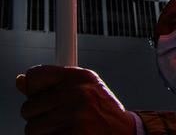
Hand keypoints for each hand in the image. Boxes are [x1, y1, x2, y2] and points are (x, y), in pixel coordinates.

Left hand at [16, 65, 135, 134]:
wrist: (124, 133)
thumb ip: (53, 85)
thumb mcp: (85, 90)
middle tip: (58, 119)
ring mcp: (74, 115)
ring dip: (44, 133)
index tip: (38, 97)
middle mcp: (78, 92)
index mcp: (81, 76)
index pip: (35, 75)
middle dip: (38, 117)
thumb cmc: (102, 113)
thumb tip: (21, 81)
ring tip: (64, 129)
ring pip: (31, 128)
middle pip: (29, 107)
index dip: (32, 89)